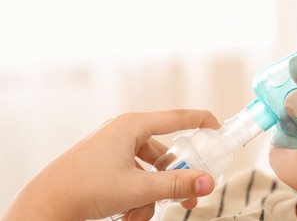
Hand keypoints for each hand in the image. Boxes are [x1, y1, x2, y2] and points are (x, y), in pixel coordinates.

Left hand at [3, 109, 219, 220]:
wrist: (46, 205)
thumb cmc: (86, 188)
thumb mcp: (137, 188)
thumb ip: (175, 185)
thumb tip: (207, 183)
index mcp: (132, 126)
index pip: (176, 117)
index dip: (201, 121)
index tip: (218, 128)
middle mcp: (124, 132)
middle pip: (164, 152)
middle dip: (174, 178)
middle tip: (189, 196)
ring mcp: (115, 148)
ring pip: (149, 170)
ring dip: (151, 194)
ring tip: (140, 214)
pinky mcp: (108, 163)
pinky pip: (134, 176)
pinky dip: (136, 196)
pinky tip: (127, 212)